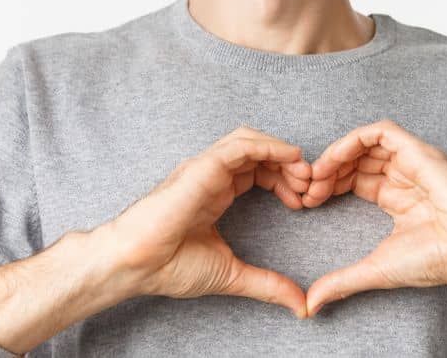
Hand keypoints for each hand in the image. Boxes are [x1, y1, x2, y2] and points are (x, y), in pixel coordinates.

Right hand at [101, 125, 314, 318]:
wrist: (135, 266)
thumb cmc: (169, 266)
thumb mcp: (232, 274)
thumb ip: (268, 285)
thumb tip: (301, 305)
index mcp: (217, 191)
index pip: (259, 170)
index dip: (286, 180)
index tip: (303, 202)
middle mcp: (211, 175)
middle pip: (260, 152)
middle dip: (290, 165)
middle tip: (312, 187)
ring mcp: (205, 168)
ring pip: (251, 140)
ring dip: (283, 153)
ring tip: (303, 174)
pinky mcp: (202, 167)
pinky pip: (241, 145)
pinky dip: (270, 147)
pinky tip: (291, 159)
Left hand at [299, 118, 446, 316]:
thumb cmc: (438, 260)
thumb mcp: (376, 269)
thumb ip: (342, 281)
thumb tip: (311, 305)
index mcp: (399, 198)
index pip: (357, 179)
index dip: (330, 186)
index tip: (309, 203)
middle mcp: (406, 176)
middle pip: (358, 159)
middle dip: (328, 171)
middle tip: (308, 190)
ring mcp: (413, 162)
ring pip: (367, 142)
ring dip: (337, 154)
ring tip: (318, 173)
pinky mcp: (419, 151)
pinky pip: (382, 132)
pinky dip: (353, 140)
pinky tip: (334, 159)